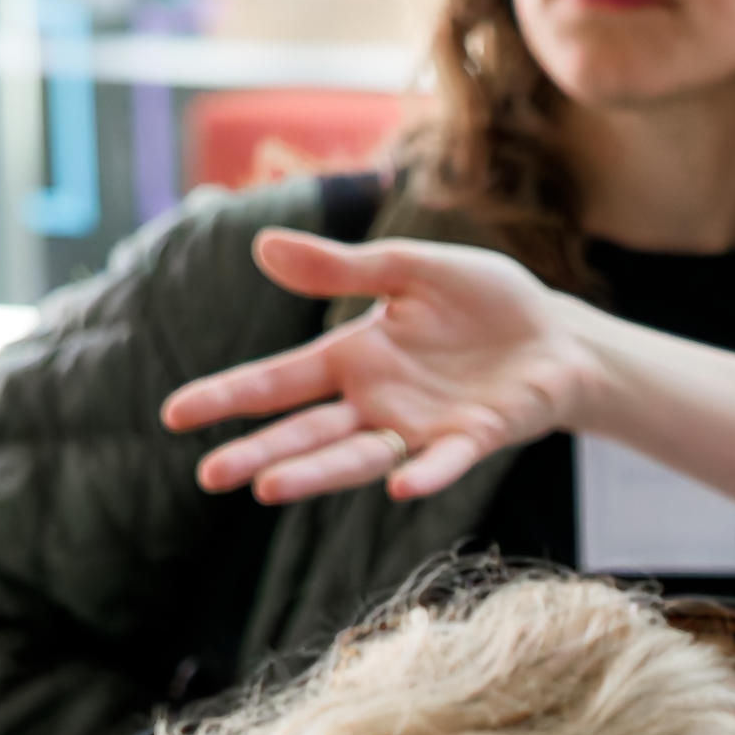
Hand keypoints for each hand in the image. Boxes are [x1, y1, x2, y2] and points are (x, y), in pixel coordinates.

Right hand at [159, 228, 604, 500]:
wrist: (559, 335)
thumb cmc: (485, 301)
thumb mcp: (411, 270)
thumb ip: (343, 269)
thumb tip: (261, 246)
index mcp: (355, 357)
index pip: (279, 381)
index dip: (230, 396)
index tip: (175, 415)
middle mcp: (378, 401)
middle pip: (307, 431)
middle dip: (259, 451)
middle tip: (210, 475)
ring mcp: (422, 427)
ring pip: (358, 457)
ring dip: (316, 473)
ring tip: (268, 489)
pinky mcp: (472, 441)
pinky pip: (443, 463)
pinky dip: (423, 475)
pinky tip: (398, 487)